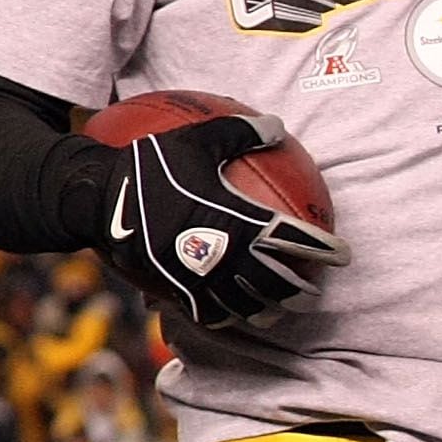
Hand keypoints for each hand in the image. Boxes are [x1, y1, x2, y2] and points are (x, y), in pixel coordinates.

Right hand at [96, 113, 349, 328]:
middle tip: (314, 287)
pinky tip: (235, 314)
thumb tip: (278, 125)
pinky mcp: (176, 291)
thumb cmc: (148, 164)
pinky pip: (212, 314)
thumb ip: (239, 132)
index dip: (327, 250)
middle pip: (280, 284)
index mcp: (239, 220)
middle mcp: (226, 255)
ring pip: (249, 306)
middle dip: (304, 289)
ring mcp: (202, 279)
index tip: (343, 253)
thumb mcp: (194, 139)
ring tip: (281, 308)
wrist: (98, 198)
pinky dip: (230, 317)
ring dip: (271, 309)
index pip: (297, 241)